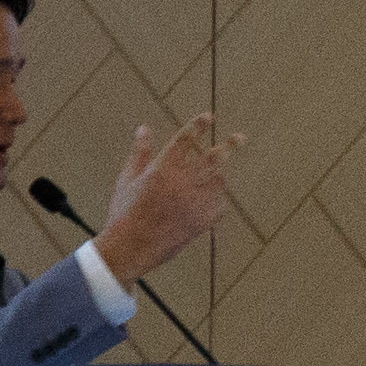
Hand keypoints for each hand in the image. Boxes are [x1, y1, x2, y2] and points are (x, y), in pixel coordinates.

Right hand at [97, 111, 239, 274]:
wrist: (130, 249)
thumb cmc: (124, 213)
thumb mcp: (127, 180)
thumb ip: (139, 153)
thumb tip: (144, 128)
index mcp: (161, 171)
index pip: (184, 141)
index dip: (197, 126)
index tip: (208, 116)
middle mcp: (181, 185)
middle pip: (212, 159)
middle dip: (228, 146)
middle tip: (241, 137)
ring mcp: (194, 204)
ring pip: (217, 181)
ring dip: (219, 173)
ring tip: (217, 171)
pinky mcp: (201, 222)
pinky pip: (218, 205)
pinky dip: (216, 198)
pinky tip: (211, 198)